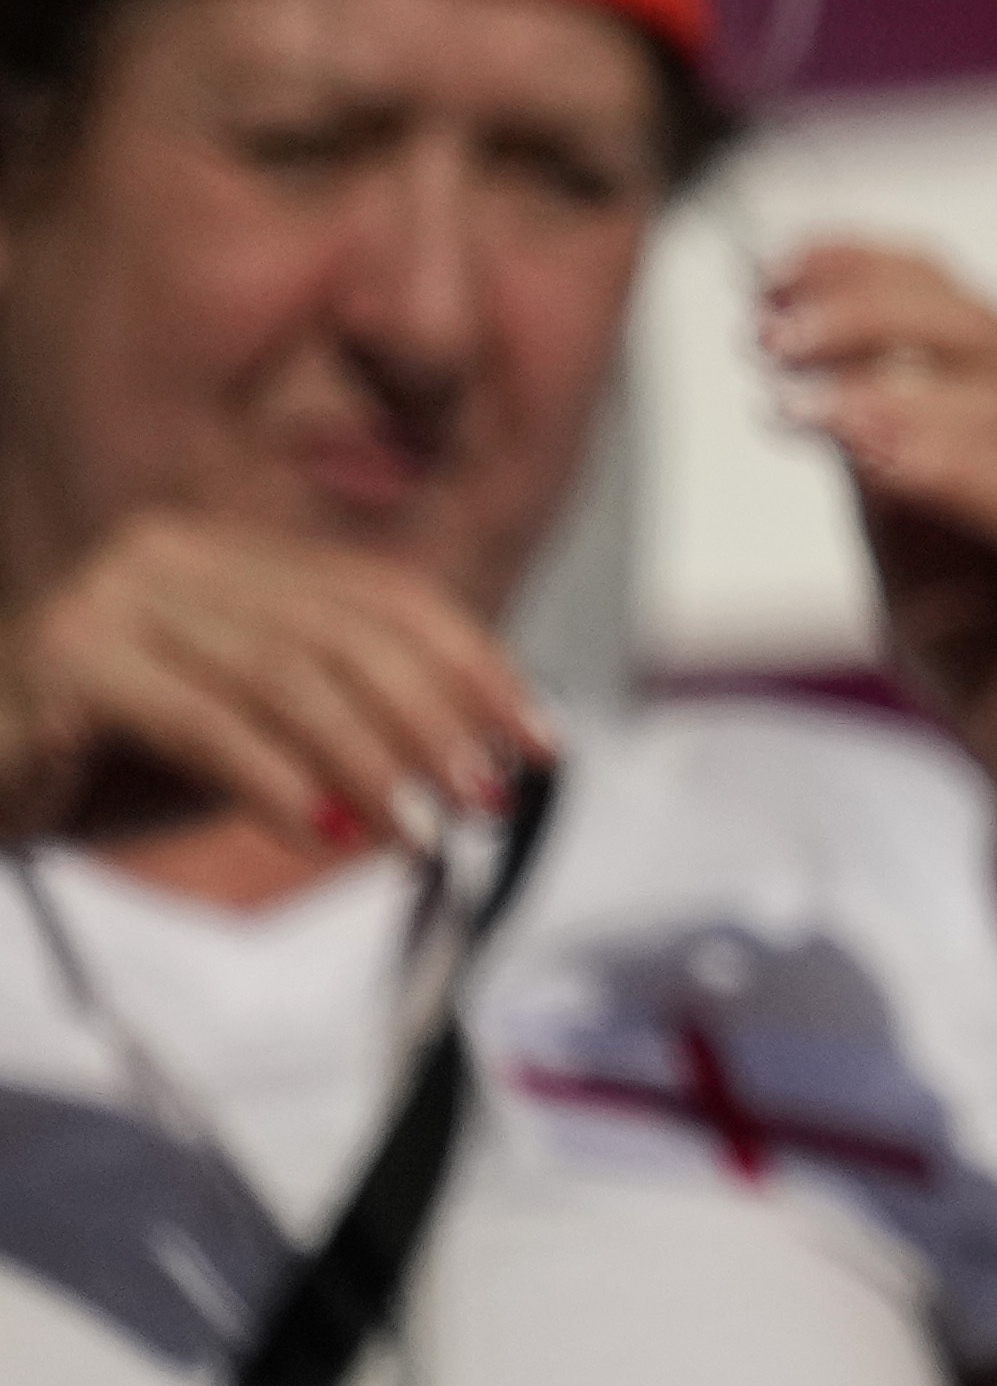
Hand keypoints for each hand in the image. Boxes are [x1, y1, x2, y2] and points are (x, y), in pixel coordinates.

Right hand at [0, 514, 545, 857]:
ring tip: (422, 836)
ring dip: (370, 764)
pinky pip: (202, 722)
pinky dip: (273, 780)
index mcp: (229, 549)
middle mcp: (172, 552)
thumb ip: (339, 718)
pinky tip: (323, 833)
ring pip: (285, 679)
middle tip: (487, 797)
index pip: (387, 597)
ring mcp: (113, 599)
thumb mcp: (250, 730)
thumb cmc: (108, 764)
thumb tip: (478, 752)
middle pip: (346, 635)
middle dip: (435, 721)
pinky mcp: (69, 663)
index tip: (539, 744)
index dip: (475, 666)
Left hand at [762, 247, 996, 879]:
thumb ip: (876, 460)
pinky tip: (869, 453)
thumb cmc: (991, 652)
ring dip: (889, 387)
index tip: (769, 273)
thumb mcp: (901, 540)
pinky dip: (947, 463)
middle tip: (769, 336)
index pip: (957, 302)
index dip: (865, 270)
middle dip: (864, 315)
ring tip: (798, 401)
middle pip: (979, 328)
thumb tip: (814, 376)